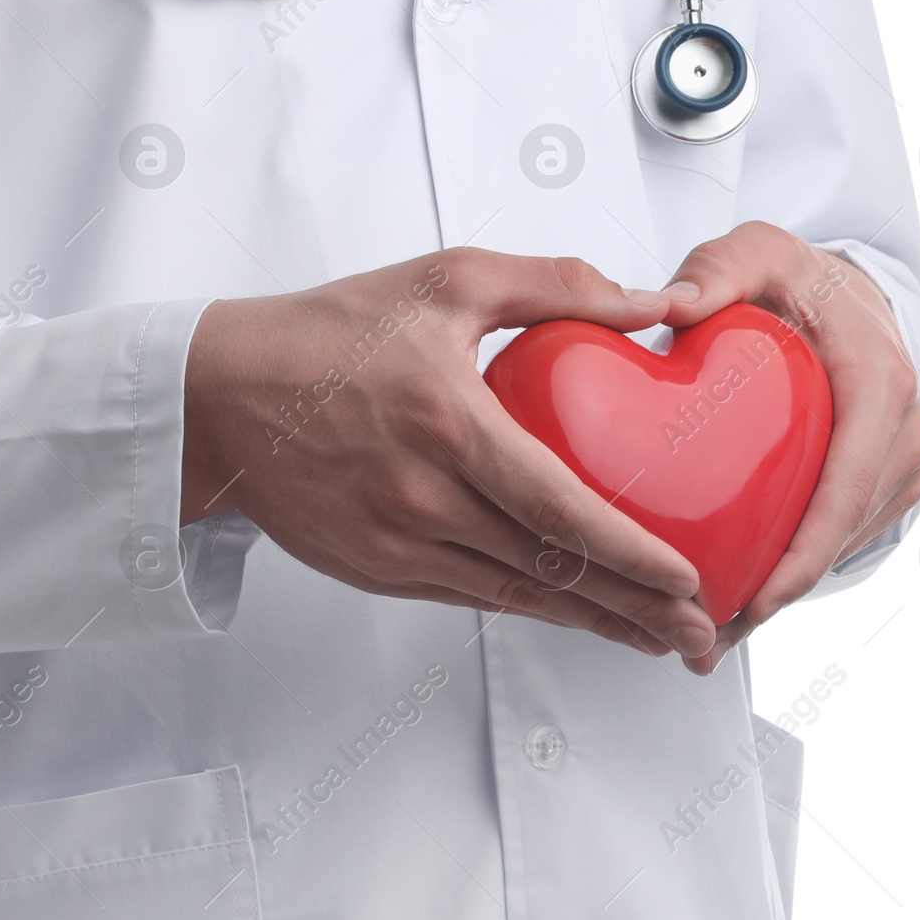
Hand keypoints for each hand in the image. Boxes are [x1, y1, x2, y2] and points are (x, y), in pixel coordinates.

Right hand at [182, 249, 718, 658]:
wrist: (219, 396)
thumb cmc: (328, 332)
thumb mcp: (442, 280)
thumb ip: (553, 285)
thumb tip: (652, 303)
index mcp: (447, 423)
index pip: (558, 508)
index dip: (631, 552)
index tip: (690, 576)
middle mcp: (421, 496)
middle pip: (548, 572)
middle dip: (635, 610)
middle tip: (700, 633)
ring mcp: (394, 544)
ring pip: (513, 598)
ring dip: (591, 624)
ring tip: (656, 639)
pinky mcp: (373, 570)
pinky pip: (468, 597)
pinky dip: (528, 609)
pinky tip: (571, 614)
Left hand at [657, 222, 919, 672]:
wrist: (841, 291)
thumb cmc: (794, 275)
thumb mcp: (756, 253)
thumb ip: (715, 272)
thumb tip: (667, 306)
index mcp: (880, 383)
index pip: (850, 482)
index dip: (809, 549)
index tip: (762, 598)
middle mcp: (903, 432)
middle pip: (841, 534)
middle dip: (778, 594)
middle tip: (705, 642)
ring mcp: (896, 466)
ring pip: (838, 549)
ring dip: (777, 597)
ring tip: (704, 643)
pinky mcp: (877, 486)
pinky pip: (834, 540)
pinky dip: (787, 575)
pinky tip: (727, 608)